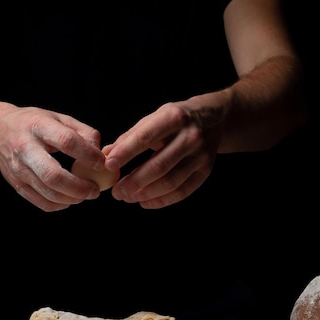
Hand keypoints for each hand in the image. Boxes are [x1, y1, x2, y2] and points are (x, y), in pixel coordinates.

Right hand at [0, 104, 106, 210]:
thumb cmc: (34, 123)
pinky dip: (59, 205)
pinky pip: (40, 202)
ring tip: (86, 194)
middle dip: (79, 187)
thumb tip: (101, 153)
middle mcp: (25, 148)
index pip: (67, 141)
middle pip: (53, 175)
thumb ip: (83, 132)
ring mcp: (18, 168)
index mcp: (38, 126)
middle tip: (95, 189)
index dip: (88, 155)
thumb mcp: (58, 117)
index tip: (102, 164)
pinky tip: (69, 198)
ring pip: (47, 192)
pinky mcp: (15, 183)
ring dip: (72, 198)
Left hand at [103, 94, 224, 208]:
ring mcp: (201, 155)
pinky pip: (182, 192)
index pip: (145, 137)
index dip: (125, 153)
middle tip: (116, 192)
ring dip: (145, 194)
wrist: (213, 119)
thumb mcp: (154, 118)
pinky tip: (144, 202)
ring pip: (170, 182)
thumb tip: (106, 154)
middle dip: (134, 181)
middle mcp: (190, 136)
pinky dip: (161, 201)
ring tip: (127, 197)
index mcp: (174, 117)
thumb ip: (130, 136)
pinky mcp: (206, 171)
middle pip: (159, 166)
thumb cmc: (175, 119)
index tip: (108, 165)